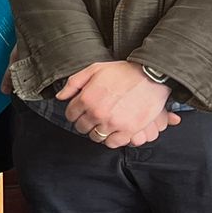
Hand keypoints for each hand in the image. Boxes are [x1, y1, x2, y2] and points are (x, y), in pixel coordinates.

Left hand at [58, 61, 176, 147]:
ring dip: (97, 132)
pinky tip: (114, 131)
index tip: (81, 111)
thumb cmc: (123, 72)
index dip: (75, 113)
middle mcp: (97, 113)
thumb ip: (74, 83)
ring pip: (95, 137)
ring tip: (104, 124)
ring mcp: (112, 123)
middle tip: (93, 118)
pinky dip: (111, 139)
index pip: (71, 114)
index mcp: (87, 98)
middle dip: (85, 122)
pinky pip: (112, 143)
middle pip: (81, 127)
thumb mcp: (94, 69)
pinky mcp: (128, 130)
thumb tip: (60, 97)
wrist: (151, 76)